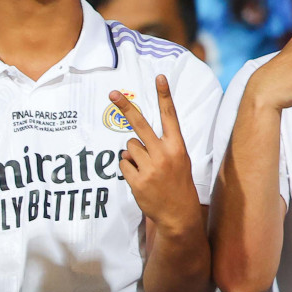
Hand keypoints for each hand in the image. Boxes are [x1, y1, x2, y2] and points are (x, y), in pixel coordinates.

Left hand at [109, 75, 201, 228]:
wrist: (179, 214)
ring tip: (147, 169)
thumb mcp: (179, 160)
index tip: (160, 77)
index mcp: (177, 146)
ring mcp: (150, 167)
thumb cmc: (178, 182)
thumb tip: (130, 141)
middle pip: (140, 124)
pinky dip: (128, 168)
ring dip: (134, 154)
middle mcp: (164, 154)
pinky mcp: (137, 180)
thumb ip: (160, 145)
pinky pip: (123, 162)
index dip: (164, 95)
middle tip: (112, 93)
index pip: (170, 116)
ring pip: (129, 146)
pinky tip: (141, 178)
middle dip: (125, 107)